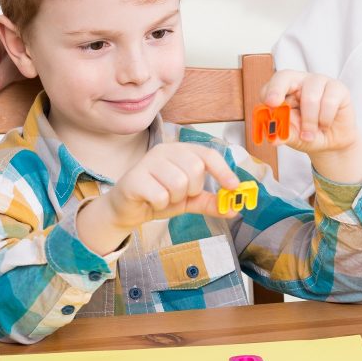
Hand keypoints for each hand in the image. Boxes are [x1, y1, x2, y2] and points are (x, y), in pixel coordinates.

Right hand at [108, 143, 239, 228]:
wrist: (127, 210)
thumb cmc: (158, 198)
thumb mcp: (189, 200)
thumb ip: (210, 202)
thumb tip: (234, 208)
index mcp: (180, 151)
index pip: (208, 154)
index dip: (223, 170)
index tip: (234, 186)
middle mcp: (165, 151)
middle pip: (195, 169)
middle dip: (192, 189)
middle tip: (180, 194)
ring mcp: (148, 162)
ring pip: (179, 182)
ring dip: (175, 198)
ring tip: (164, 197)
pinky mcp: (135, 178)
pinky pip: (160, 195)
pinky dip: (160, 204)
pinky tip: (151, 201)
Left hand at [260, 70, 360, 154]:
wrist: (332, 143)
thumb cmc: (308, 135)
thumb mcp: (293, 138)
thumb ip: (283, 135)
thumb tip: (273, 138)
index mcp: (284, 91)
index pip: (271, 85)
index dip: (269, 92)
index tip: (268, 104)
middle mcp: (300, 82)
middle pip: (285, 77)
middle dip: (277, 90)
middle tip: (274, 104)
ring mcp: (319, 82)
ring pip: (310, 96)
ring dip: (309, 121)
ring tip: (310, 134)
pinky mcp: (338, 88)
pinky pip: (329, 101)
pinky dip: (325, 119)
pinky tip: (325, 124)